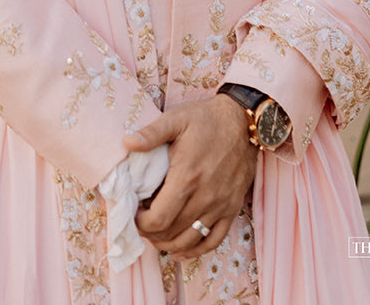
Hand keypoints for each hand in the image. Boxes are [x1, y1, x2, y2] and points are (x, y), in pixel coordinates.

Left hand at [124, 94, 257, 258]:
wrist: (243, 122)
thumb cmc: (206, 119)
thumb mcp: (176, 119)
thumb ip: (151, 133)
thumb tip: (126, 142)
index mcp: (187, 177)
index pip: (159, 218)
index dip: (141, 223)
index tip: (134, 213)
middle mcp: (205, 197)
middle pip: (172, 232)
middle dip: (151, 233)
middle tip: (141, 223)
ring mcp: (220, 205)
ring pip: (190, 241)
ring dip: (169, 243)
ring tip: (156, 235)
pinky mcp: (232, 208)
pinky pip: (214, 240)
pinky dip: (196, 251)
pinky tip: (182, 251)